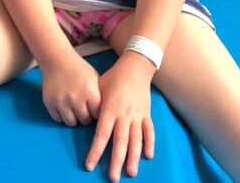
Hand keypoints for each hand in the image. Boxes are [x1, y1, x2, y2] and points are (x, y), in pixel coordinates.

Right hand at [41, 50, 101, 125]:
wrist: (57, 59)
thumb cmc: (79, 69)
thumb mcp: (94, 78)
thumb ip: (98, 95)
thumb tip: (103, 114)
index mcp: (90, 91)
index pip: (97, 114)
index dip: (96, 112)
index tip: (93, 109)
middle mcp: (76, 98)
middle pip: (85, 120)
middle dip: (85, 116)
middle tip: (83, 108)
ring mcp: (62, 101)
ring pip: (71, 122)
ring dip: (73, 117)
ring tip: (73, 108)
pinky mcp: (50, 103)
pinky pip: (58, 119)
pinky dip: (61, 115)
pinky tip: (63, 106)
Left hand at [86, 52, 155, 181]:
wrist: (135, 67)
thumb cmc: (113, 77)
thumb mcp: (99, 88)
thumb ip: (95, 106)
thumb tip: (89, 121)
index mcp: (110, 109)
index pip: (102, 134)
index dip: (95, 151)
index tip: (89, 165)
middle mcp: (124, 115)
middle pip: (120, 141)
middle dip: (116, 161)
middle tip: (113, 178)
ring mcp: (137, 115)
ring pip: (136, 139)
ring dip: (134, 157)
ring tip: (131, 173)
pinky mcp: (146, 113)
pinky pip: (149, 130)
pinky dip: (150, 143)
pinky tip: (148, 155)